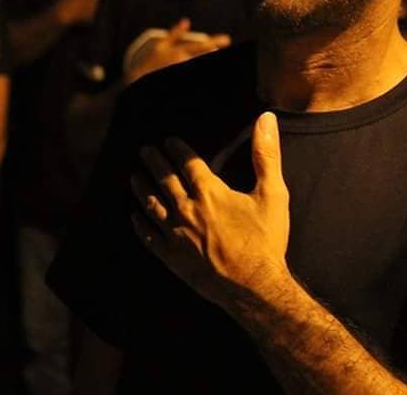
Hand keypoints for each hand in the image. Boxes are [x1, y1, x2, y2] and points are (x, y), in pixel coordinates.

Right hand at [125, 19, 230, 83]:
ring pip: (200, 63)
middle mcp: (182, 61)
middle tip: (219, 49)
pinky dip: (198, 65)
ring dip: (207, 59)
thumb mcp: (161, 45)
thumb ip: (175, 33)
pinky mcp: (179, 74)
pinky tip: (198, 61)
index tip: (227, 39)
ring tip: (214, 53)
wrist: (140, 78)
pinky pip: (194, 69)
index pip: (201, 45)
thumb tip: (186, 21)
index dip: (216, 42)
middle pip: (204, 56)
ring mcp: (181, 69)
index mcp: (179, 51)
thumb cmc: (152, 61)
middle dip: (213, 52)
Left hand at [129, 112, 289, 306]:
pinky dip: (140, 225)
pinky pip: (149, 237)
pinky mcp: (172, 258)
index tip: (167, 141)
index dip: (176, 149)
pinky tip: (134, 217)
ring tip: (133, 176)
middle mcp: (187, 210)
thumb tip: (266, 118)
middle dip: (153, 162)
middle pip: (164, 179)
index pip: (186, 162)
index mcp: (209, 192)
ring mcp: (176, 235)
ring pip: (151, 205)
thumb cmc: (266, 241)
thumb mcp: (273, 194)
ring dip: (141, 188)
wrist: (255, 288)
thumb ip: (266, 154)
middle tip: (144, 151)